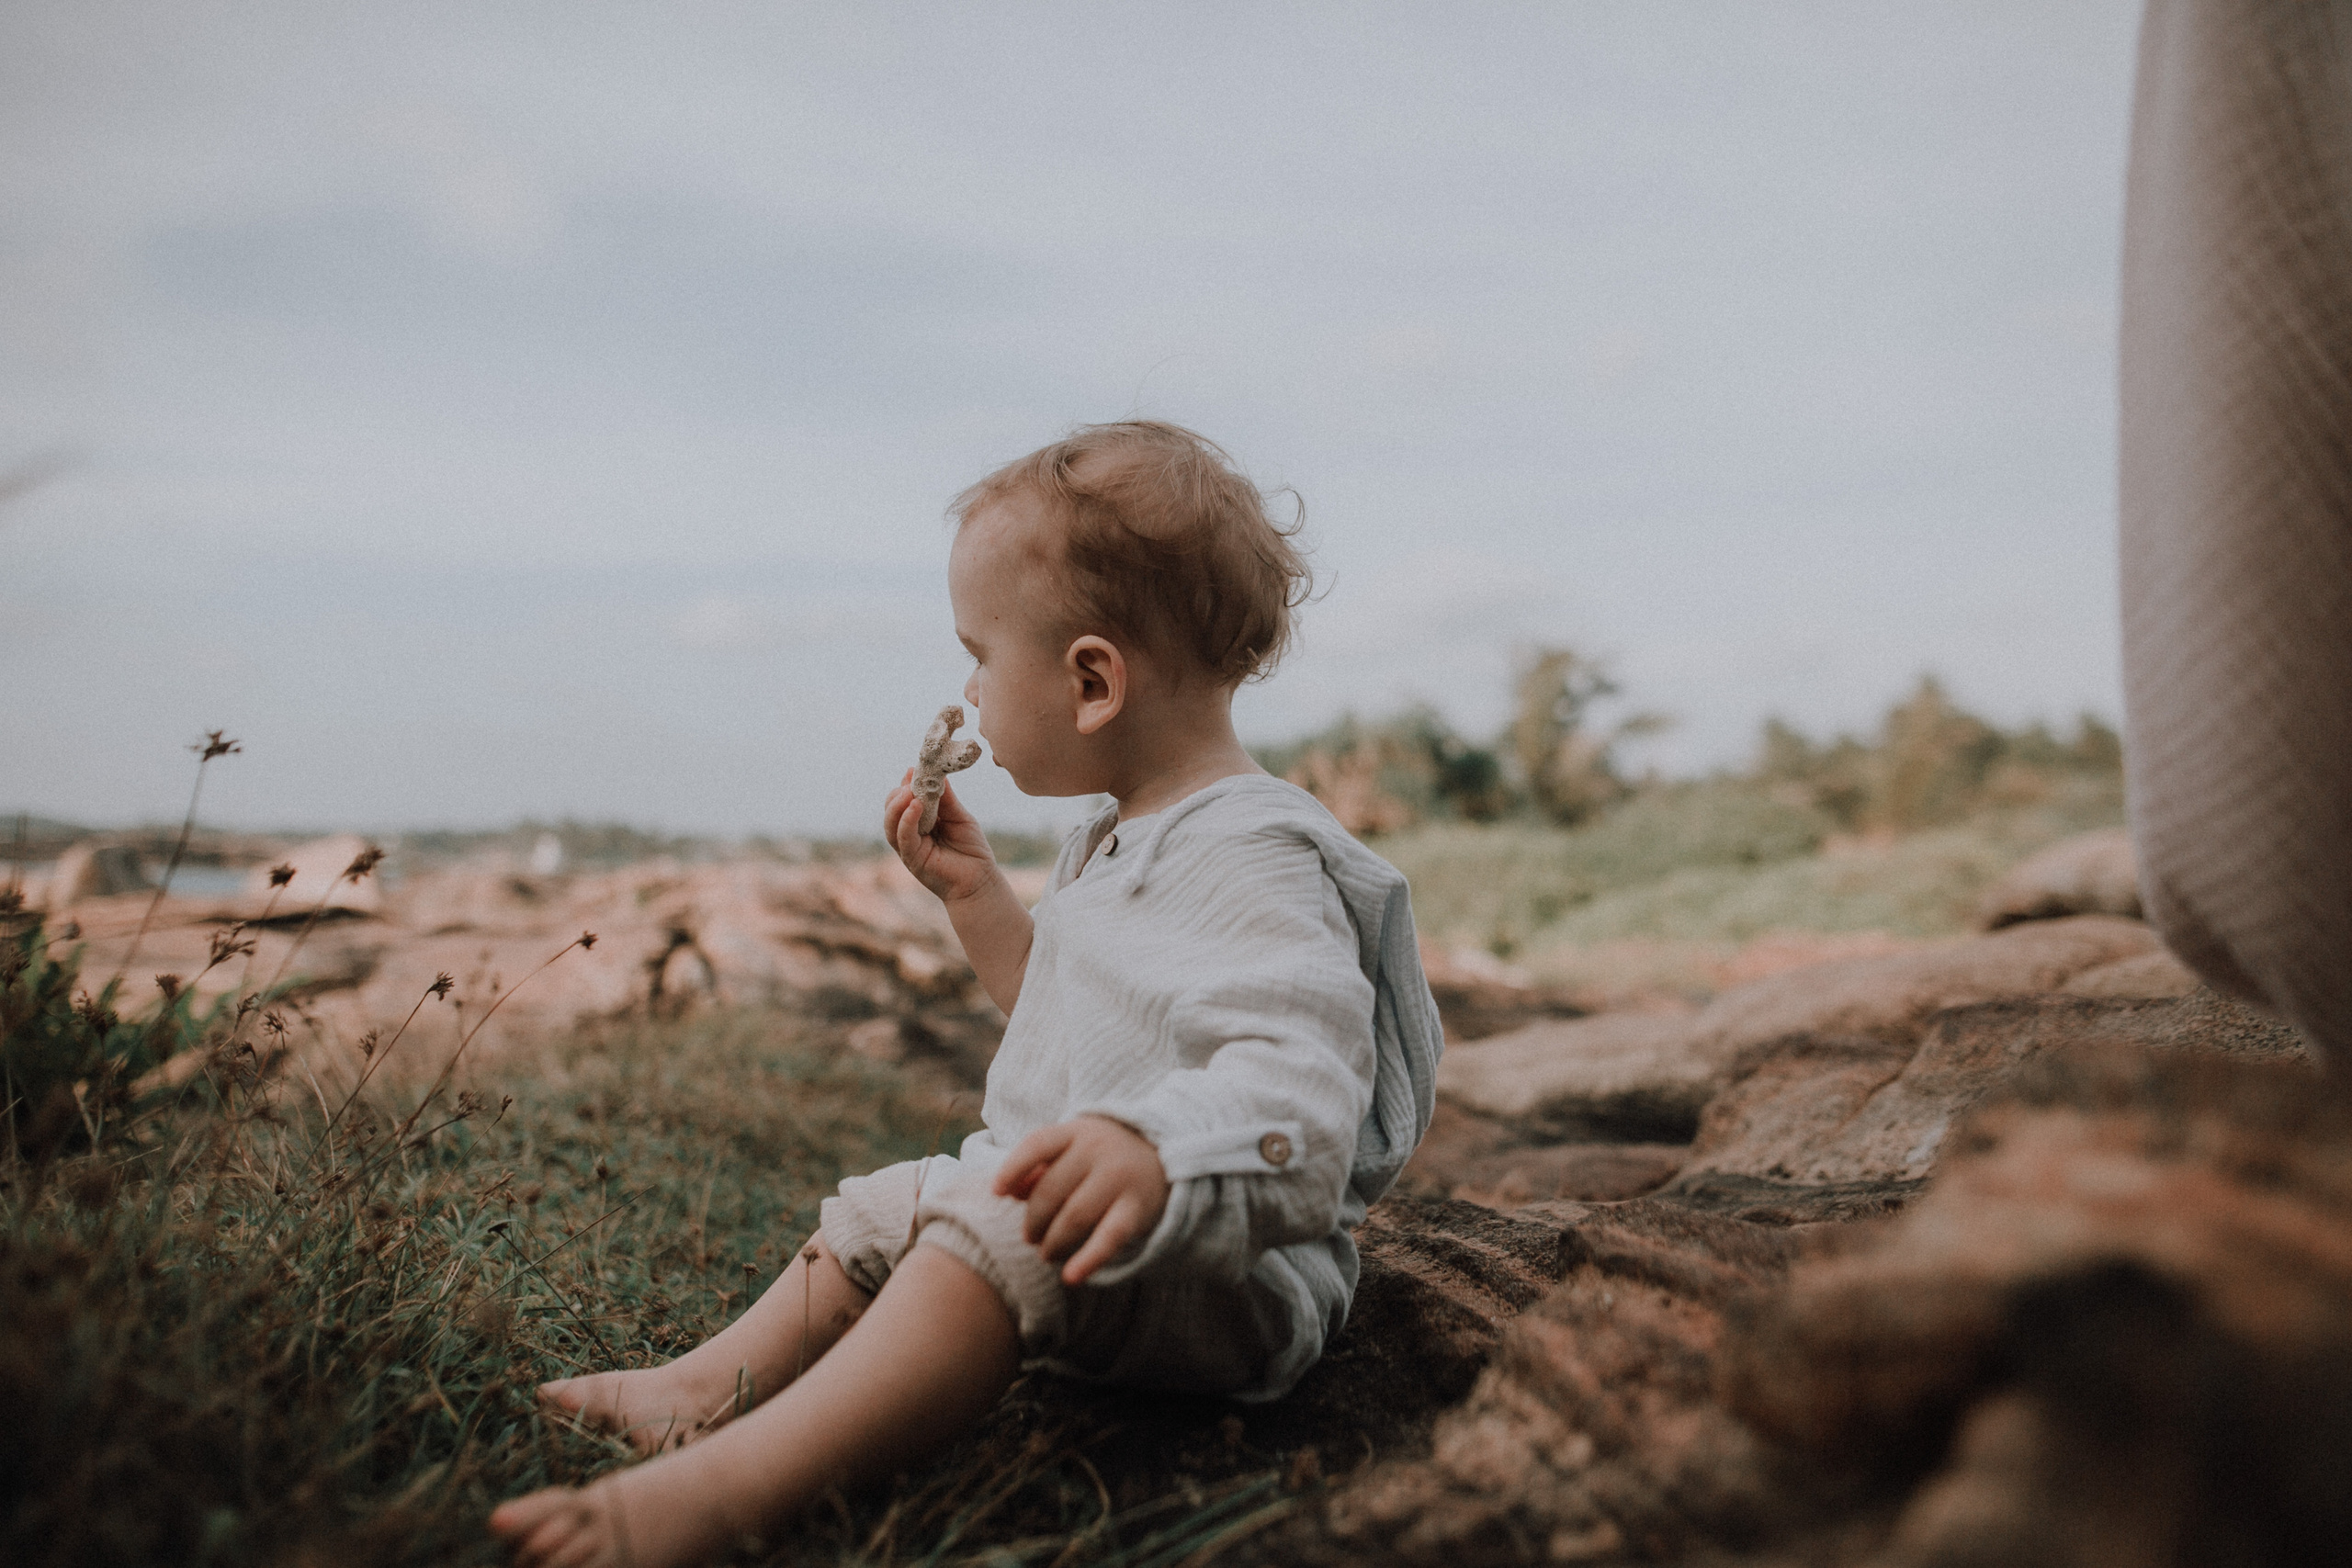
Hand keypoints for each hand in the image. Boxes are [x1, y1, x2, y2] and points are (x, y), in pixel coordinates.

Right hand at [885, 771, 997, 903]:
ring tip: (908, 791)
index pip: (904, 800)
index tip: (913, 768)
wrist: (980, 881)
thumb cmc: (971, 850)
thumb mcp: (960, 817)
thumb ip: (946, 799)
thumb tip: (937, 775)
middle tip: (910, 779)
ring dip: (897, 805)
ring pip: (891, 824)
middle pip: (892, 810)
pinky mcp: (912, 859)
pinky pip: (903, 837)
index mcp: (920, 822)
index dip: (906, 784)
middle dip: (898, 793)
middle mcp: (910, 834)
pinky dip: (906, 820)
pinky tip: (915, 806)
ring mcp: (908, 847)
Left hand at [992, 1116, 1169, 1284]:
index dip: (1012, 1169)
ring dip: (1053, 1242)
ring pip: (1074, 1217)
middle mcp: (1098, 1150)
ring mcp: (1119, 1178)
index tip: (995, 1192)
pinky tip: (1071, 1277)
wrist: (1163, 1153)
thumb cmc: (1100, 1155)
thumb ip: (1036, 1167)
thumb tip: (1005, 1191)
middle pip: (1051, 1191)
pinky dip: (1089, 1259)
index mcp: (1075, 1132)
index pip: (1036, 1146)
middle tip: (1030, 1238)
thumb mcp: (1070, 1149)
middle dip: (1034, 1221)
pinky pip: (1109, 1237)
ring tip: (1047, 1253)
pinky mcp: (1137, 1208)